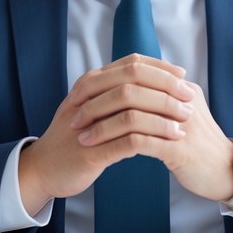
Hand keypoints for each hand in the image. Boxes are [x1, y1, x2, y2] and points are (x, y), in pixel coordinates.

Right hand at [17, 55, 194, 214]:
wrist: (43, 169)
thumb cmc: (74, 138)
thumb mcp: (92, 108)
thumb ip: (114, 92)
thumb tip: (151, 81)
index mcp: (90, 83)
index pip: (131, 64)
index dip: (160, 67)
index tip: (183, 75)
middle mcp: (88, 97)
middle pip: (133, 78)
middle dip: (166, 86)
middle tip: (190, 96)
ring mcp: (88, 123)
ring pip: (131, 108)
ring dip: (163, 113)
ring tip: (185, 121)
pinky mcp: (91, 150)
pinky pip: (127, 140)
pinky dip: (152, 138)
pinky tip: (170, 143)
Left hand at [74, 71, 232, 203]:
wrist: (227, 171)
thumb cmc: (199, 145)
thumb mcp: (182, 113)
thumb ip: (161, 98)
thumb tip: (130, 87)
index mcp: (181, 87)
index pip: (136, 71)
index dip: (104, 81)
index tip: (81, 94)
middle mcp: (181, 99)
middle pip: (130, 87)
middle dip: (97, 101)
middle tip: (74, 114)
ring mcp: (180, 123)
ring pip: (131, 114)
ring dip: (101, 124)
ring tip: (81, 135)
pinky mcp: (179, 148)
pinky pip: (140, 141)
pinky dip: (114, 144)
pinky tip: (98, 152)